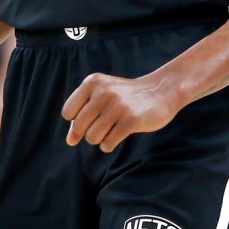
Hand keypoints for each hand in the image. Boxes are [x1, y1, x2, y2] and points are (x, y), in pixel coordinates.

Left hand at [61, 72, 177, 152]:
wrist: (160, 92)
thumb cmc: (124, 99)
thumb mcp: (100, 99)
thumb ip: (81, 117)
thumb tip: (70, 141)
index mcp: (92, 82)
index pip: (68, 113)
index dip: (77, 121)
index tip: (90, 119)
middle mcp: (103, 92)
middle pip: (79, 126)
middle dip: (87, 133)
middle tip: (102, 127)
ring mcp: (118, 105)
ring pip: (92, 137)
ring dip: (100, 139)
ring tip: (110, 130)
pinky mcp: (131, 120)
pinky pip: (108, 143)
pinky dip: (109, 145)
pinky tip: (117, 136)